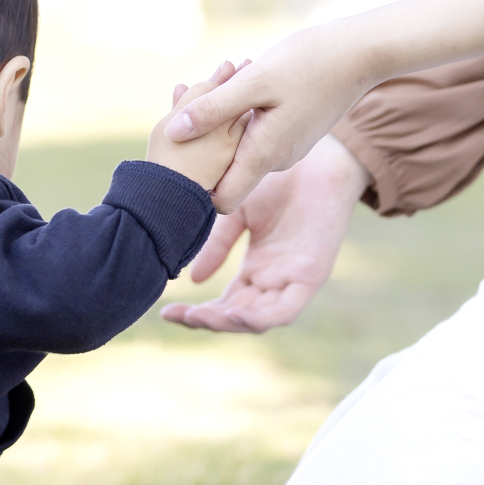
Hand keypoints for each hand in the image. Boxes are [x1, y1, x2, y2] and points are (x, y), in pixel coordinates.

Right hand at [160, 135, 368, 331]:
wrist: (318, 161)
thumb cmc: (280, 181)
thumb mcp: (237, 213)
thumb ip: (217, 245)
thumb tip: (193, 280)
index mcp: (255, 270)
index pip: (222, 304)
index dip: (195, 312)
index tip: (165, 312)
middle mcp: (272, 282)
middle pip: (235, 317)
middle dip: (205, 321)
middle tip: (175, 316)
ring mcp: (291, 281)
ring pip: (257, 320)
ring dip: (227, 323)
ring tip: (198, 317)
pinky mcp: (311, 277)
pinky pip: (284, 310)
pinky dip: (260, 318)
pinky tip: (234, 314)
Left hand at [164, 0, 483, 210]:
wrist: (359, 53)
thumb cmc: (308, 62)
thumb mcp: (254, 81)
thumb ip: (213, 108)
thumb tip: (174, 132)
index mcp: (264, 155)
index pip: (221, 201)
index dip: (195, 188)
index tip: (176, 158)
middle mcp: (276, 161)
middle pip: (227, 173)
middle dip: (202, 148)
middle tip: (181, 99)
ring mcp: (287, 149)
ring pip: (240, 149)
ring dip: (221, 126)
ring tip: (210, 84)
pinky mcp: (293, 133)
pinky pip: (256, 135)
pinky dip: (241, 116)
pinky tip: (239, 83)